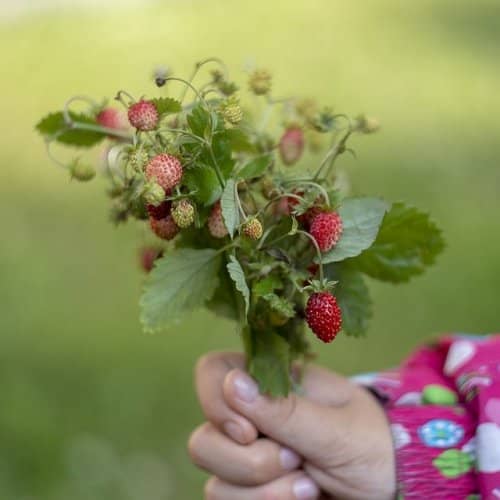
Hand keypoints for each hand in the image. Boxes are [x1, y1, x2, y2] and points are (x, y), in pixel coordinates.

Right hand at [188, 352, 395, 499]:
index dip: (215, 400)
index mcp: (270, 384)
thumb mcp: (336, 429)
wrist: (389, 487)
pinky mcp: (252, 491)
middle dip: (251, 461)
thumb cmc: (371, 444)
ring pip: (214, 479)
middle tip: (297, 460)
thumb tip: (231, 383)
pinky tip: (303, 499)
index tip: (250, 431)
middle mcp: (251, 418)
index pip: (213, 371)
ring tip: (310, 485)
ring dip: (264, 491)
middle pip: (204, 438)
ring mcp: (248, 457)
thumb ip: (285, 410)